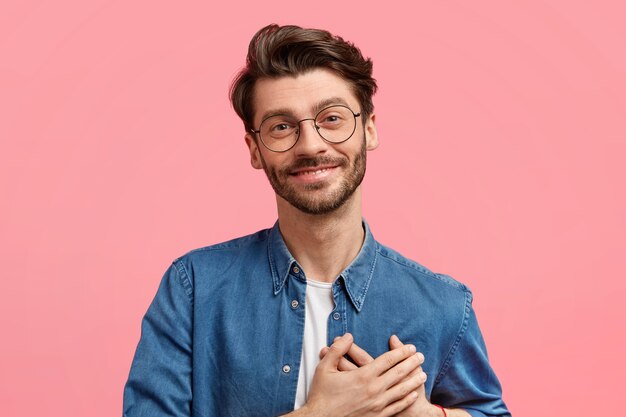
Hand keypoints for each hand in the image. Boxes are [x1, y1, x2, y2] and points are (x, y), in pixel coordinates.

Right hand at [298, 333, 423, 416]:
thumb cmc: (321, 395)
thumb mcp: (324, 368)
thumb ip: (337, 350)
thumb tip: (347, 336)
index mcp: (363, 376)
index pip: (387, 360)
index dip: (401, 352)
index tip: (410, 347)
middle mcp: (373, 390)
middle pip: (398, 373)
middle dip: (411, 363)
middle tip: (421, 356)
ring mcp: (377, 405)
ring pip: (401, 390)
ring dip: (413, 381)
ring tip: (423, 374)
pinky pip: (396, 407)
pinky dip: (406, 399)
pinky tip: (412, 394)